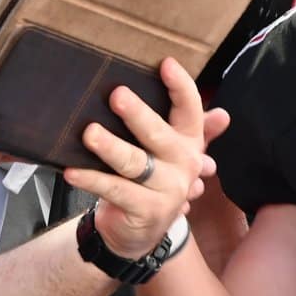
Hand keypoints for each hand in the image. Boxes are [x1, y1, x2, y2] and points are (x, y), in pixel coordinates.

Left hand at [66, 58, 226, 262]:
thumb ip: (192, 129)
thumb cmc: (149, 180)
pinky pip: (115, 191)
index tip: (165, 63)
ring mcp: (168, 191)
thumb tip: (222, 115)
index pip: (191, 111)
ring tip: (89, 133)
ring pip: (135, 163)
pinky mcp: (147, 212)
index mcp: (189, 144)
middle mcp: (184, 166)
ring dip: (111, 147)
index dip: (180, 87)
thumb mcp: (170, 154)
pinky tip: (72, 171)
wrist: (139, 231)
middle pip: (159, 134)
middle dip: (138, 114)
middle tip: (117, 95)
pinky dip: (92, 180)